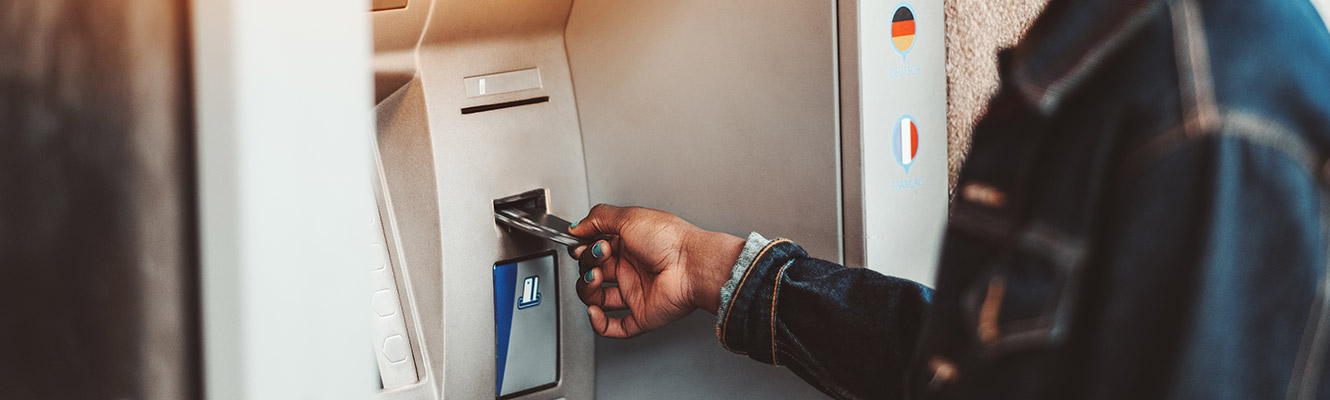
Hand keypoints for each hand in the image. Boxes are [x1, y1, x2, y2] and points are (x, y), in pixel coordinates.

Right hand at [569, 204, 744, 337]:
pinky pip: (613, 327)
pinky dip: (598, 322)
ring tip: (597, 277)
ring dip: (587, 288)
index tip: (581, 243)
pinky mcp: (641, 315)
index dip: (584, 247)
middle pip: (593, 271)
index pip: (595, 249)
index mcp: (629, 244)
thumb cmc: (670, 240)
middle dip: (588, 263)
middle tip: (600, 254)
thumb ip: (599, 218)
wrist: (692, 265)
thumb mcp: (629, 217)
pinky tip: (595, 310)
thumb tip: (577, 226)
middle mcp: (631, 268)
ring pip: (597, 298)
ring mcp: (635, 292)